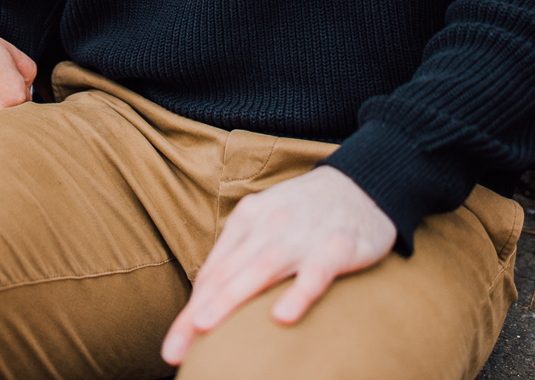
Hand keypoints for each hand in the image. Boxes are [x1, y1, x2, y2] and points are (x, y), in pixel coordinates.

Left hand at [161, 165, 396, 365]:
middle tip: (174, 350)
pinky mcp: (338, 245)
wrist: (362, 185)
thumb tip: (206, 305)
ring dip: (231, 298)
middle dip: (197, 313)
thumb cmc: (305, 214)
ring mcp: (302, 234)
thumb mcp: (267, 226)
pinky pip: (316, 272)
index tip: (171, 348)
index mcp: (248, 219)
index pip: (213, 272)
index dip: (189, 310)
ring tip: (205, 326)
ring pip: (261, 269)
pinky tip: (283, 317)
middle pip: (227, 274)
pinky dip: (299, 293)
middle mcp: (269, 224)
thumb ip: (241, 258)